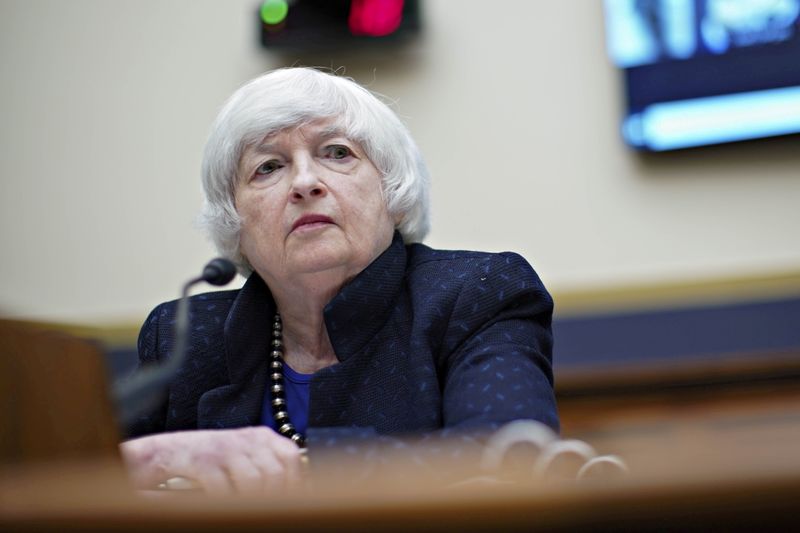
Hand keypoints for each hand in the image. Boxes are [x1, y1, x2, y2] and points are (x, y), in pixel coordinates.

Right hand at [120, 427, 302, 494]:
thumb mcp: (246, 456)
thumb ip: (269, 467)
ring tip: (243, 508)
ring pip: (253, 482)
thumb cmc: (212, 460)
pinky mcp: (204, 462)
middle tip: (265, 509)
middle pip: (273, 473)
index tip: (293, 500)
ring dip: (250, 501)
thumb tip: (297, 490)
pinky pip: (224, 489)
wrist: (170, 452)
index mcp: (262, 436)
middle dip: (273, 497)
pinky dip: (226, 503)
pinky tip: (222, 505)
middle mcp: (246, 439)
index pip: (291, 457)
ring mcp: (224, 449)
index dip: (295, 482)